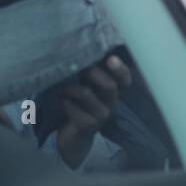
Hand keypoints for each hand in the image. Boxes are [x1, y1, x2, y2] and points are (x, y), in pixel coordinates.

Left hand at [55, 54, 132, 168]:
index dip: (121, 69)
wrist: (73, 137)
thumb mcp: (87, 87)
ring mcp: (101, 116)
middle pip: (109, 86)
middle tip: (79, 69)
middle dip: (94, 74)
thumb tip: (80, 48)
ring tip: (62, 87)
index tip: (111, 59)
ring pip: (87, 94)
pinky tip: (61, 101)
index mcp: (112, 90)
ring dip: (71, 87)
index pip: (124, 79)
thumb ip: (88, 72)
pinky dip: (65, 103)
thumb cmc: (79, 105)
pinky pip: (75, 110)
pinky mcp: (88, 126)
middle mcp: (111, 103)